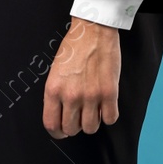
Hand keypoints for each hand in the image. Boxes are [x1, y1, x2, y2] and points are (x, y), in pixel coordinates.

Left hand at [42, 17, 120, 138]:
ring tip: (92, 109)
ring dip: (92, 121)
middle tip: (79, 116)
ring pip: (91, 128)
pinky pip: (110, 119)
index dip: (57, 133)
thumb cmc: (74, 47)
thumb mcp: (55, 71)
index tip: (62, 131)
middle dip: (75, 126)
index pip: (52, 125)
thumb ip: (56, 94)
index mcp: (53, 90)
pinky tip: (105, 105)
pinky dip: (108, 115)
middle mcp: (71, 96)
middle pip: (72, 130)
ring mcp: (91, 95)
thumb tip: (60, 115)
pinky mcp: (110, 93)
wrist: (93, 31)